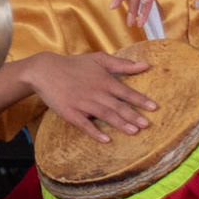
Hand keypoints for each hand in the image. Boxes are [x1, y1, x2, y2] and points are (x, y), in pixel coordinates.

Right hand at [23, 51, 155, 141]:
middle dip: (133, 115)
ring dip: (120, 123)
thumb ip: (123, 64)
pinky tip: (106, 139)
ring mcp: (82, 103)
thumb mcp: (99, 59)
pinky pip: (84, 124)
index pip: (125, 92)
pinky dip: (95, 132)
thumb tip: (146, 65)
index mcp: (103, 80)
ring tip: (134, 132)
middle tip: (147, 125)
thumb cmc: (74, 65)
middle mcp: (95, 92)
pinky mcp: (70, 112)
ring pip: (104, 115)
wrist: (45, 71)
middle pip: (117, 106)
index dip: (140, 100)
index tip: (154, 107)